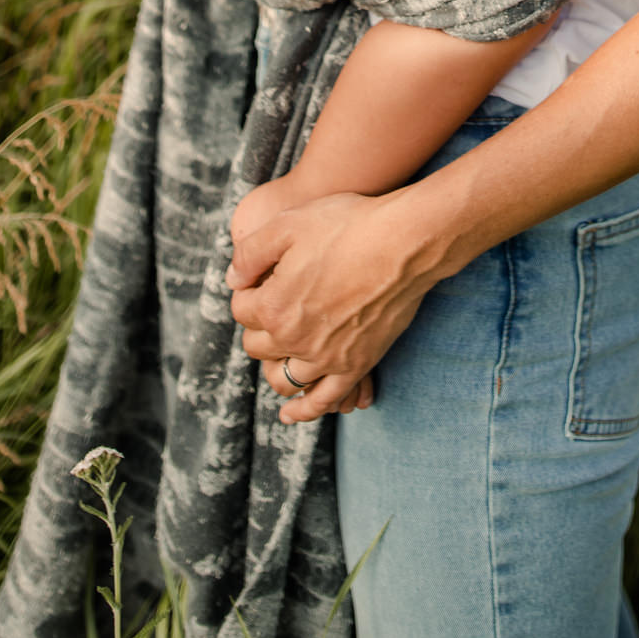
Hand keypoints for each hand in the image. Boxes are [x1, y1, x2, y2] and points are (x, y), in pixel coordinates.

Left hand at [229, 182, 374, 414]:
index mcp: (272, 305)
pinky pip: (322, 400)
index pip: (240, 309)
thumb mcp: (288, 223)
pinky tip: (290, 414)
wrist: (405, 244)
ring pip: (282, 378)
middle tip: (278, 303)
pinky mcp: (355, 366)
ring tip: (280, 353)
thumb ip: (250, 253)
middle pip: (257, 345)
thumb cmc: (348, 226)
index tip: (266, 276)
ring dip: (275, 366)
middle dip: (259, 326)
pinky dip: (303, 411)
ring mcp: (324, 357)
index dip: (249, 289)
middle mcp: (293, 338)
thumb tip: (233, 280)